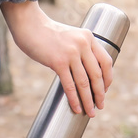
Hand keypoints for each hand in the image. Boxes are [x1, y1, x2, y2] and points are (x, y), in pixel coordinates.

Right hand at [0, 1, 113, 116]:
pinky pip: (70, 85)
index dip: (108, 78)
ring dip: (89, 100)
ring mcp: (71, 53)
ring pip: (84, 82)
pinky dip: (74, 99)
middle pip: (97, 74)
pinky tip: (77, 108)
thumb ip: (81, 49)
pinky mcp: (58, 62)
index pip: (106, 61)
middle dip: (100, 93)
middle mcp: (83, 44)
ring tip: (91, 111)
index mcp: (89, 38)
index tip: (105, 89)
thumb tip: (86, 71)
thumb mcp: (71, 36)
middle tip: (100, 105)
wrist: (29, 25)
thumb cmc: (48, 33)